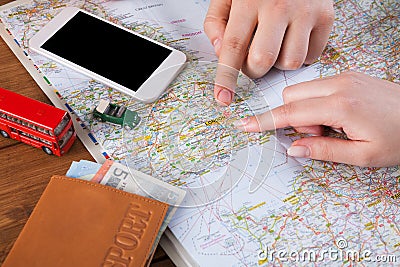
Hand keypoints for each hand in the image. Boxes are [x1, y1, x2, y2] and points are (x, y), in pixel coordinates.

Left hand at [204, 0, 333, 104]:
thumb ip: (216, 21)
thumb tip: (220, 52)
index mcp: (250, 0)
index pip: (234, 46)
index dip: (226, 77)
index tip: (223, 98)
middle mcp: (279, 6)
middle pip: (263, 61)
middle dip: (253, 69)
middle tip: (252, 59)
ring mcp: (306, 12)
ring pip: (290, 63)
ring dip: (278, 62)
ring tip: (276, 43)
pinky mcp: (326, 17)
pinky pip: (311, 56)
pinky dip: (300, 55)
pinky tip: (293, 39)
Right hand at [236, 71, 399, 166]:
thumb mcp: (363, 155)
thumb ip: (323, 151)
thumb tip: (293, 149)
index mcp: (341, 106)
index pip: (290, 113)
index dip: (264, 121)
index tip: (244, 124)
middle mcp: (340, 85)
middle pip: (292, 97)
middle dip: (295, 118)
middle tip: (320, 135)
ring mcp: (345, 77)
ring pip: (303, 91)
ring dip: (308, 111)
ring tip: (333, 127)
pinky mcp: (350, 76)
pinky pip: (318, 87)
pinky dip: (319, 103)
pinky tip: (339, 116)